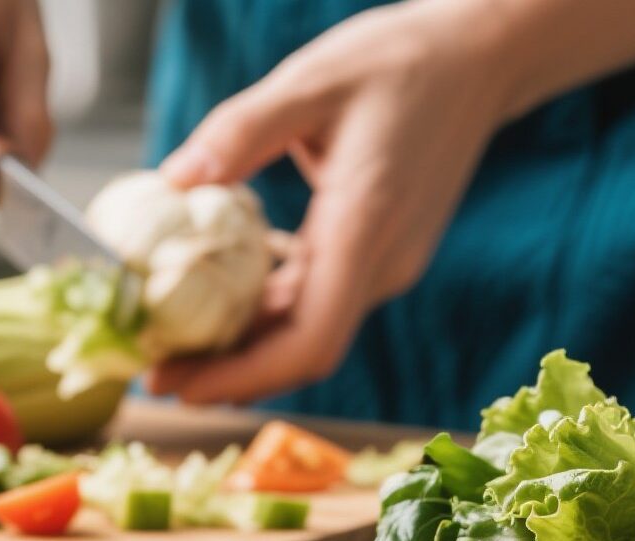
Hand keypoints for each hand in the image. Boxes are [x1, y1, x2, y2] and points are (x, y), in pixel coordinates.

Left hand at [150, 0, 509, 403]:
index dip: (246, 376)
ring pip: (304, 331)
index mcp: (366, 229)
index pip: (311, 341)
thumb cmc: (402, 60)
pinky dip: (263, 312)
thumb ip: (241, 131)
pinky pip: (312, 301)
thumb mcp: (313, 81)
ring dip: (241, 348)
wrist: (479, 56)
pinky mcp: (374, 256)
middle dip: (227, 373)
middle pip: (299, 351)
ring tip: (171, 347)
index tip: (185, 389)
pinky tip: (213, 304)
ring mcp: (382, 265)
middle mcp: (381, 263)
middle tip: (155, 375)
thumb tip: (173, 181)